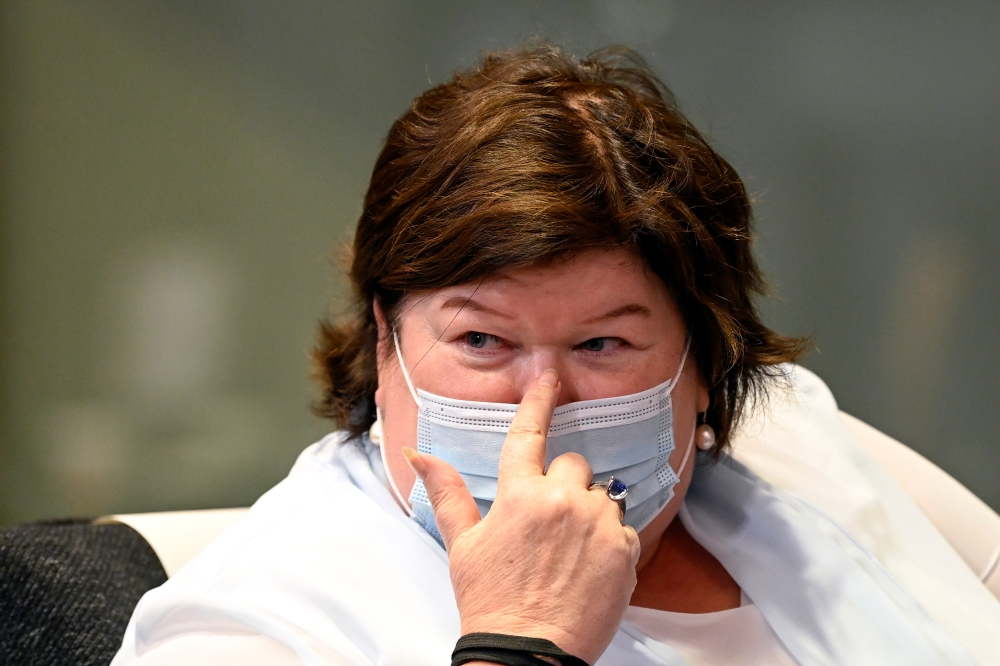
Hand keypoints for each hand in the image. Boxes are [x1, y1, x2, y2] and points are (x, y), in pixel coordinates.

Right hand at [403, 369, 640, 664]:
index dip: (540, 400)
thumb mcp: (462, 544)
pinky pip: (624, 528)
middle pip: (573, 464)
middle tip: (547, 523)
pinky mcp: (625, 550)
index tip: (551, 378)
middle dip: (563, 484)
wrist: (528, 654)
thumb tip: (419, 455)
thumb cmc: (490, 600)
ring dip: (588, 513)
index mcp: (519, 494)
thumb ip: (448, 492)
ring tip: (568, 553)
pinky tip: (588, 568)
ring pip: (600, 495)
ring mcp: (596, 524)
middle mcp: (562, 500)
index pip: (529, 433)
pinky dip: (610, 542)